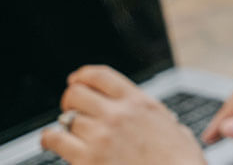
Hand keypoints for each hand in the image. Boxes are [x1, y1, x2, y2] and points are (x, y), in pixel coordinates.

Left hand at [40, 65, 204, 164]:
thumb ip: (155, 118)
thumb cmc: (181, 163)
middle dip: (71, 101)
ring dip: (64, 124)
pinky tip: (52, 143)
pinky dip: (50, 139)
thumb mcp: (173, 128)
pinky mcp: (87, 158)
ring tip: (63, 132)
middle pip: (76, 92)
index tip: (76, 81)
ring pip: (66, 117)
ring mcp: (101, 135)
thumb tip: (155, 120)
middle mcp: (118, 114)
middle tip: (72, 112)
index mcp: (139, 102)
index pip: (100, 75)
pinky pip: (56, 139)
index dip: (82, 76)